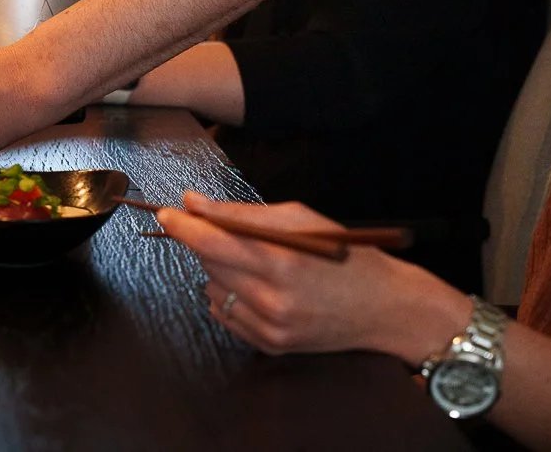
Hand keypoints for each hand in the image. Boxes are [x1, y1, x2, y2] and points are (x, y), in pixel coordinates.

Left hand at [158, 193, 461, 362]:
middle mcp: (272, 299)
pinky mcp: (270, 346)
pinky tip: (256, 286)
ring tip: (254, 261)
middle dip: (203, 240)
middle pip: (209, 262)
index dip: (185, 225)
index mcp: (282, 260)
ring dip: (220, 268)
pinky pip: (225, 314)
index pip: (214, 240)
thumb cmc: (345, 254)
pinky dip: (230, 295)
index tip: (167, 212)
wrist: (383, 308)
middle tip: (211, 226)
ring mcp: (270, 327)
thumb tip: (196, 204)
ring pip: (213, 288)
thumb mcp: (301, 219)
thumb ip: (245, 213)